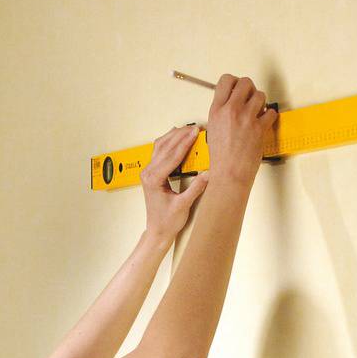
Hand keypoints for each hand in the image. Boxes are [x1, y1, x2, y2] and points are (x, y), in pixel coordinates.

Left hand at [142, 125, 210, 239]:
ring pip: (160, 146)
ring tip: (188, 129)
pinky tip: (176, 136)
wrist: (157, 230)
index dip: (185, 143)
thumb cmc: (167, 221)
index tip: (195, 133)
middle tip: (195, 127)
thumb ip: (196, 188)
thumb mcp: (184, 205)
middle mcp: (148, 173)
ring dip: (174, 136)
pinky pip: (158, 151)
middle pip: (165, 147)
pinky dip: (168, 142)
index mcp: (154, 179)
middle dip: (181, 135)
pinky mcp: (151, 172)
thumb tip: (208, 174)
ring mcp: (148, 172)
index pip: (172, 156)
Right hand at [205, 75, 277, 186]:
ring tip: (257, 112)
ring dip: (261, 102)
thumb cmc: (221, 157)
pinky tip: (263, 122)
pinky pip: (271, 112)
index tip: (237, 88)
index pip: (226, 80)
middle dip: (250, 89)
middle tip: (250, 99)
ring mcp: (247, 118)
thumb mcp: (213, 128)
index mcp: (217, 110)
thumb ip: (222, 112)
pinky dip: (270, 116)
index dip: (234, 82)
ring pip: (260, 95)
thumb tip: (232, 100)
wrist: (229, 173)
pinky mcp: (260, 127)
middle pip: (246, 82)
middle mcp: (231, 110)